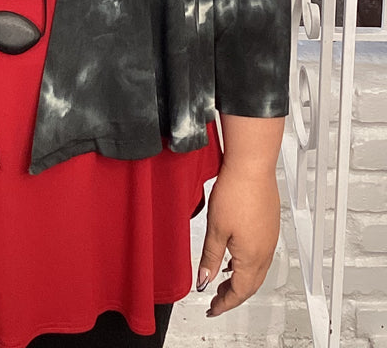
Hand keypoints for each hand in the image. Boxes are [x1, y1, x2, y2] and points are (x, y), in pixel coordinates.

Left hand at [197, 161, 279, 316]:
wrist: (252, 166)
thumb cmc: (236, 192)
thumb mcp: (215, 229)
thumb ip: (210, 258)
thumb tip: (204, 281)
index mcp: (252, 257)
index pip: (239, 292)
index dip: (224, 303)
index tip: (212, 309)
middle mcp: (265, 251)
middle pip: (250, 285)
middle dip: (233, 295)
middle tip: (216, 300)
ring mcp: (270, 238)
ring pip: (257, 271)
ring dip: (241, 280)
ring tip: (223, 280)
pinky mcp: (270, 226)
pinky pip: (261, 255)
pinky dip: (247, 264)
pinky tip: (236, 255)